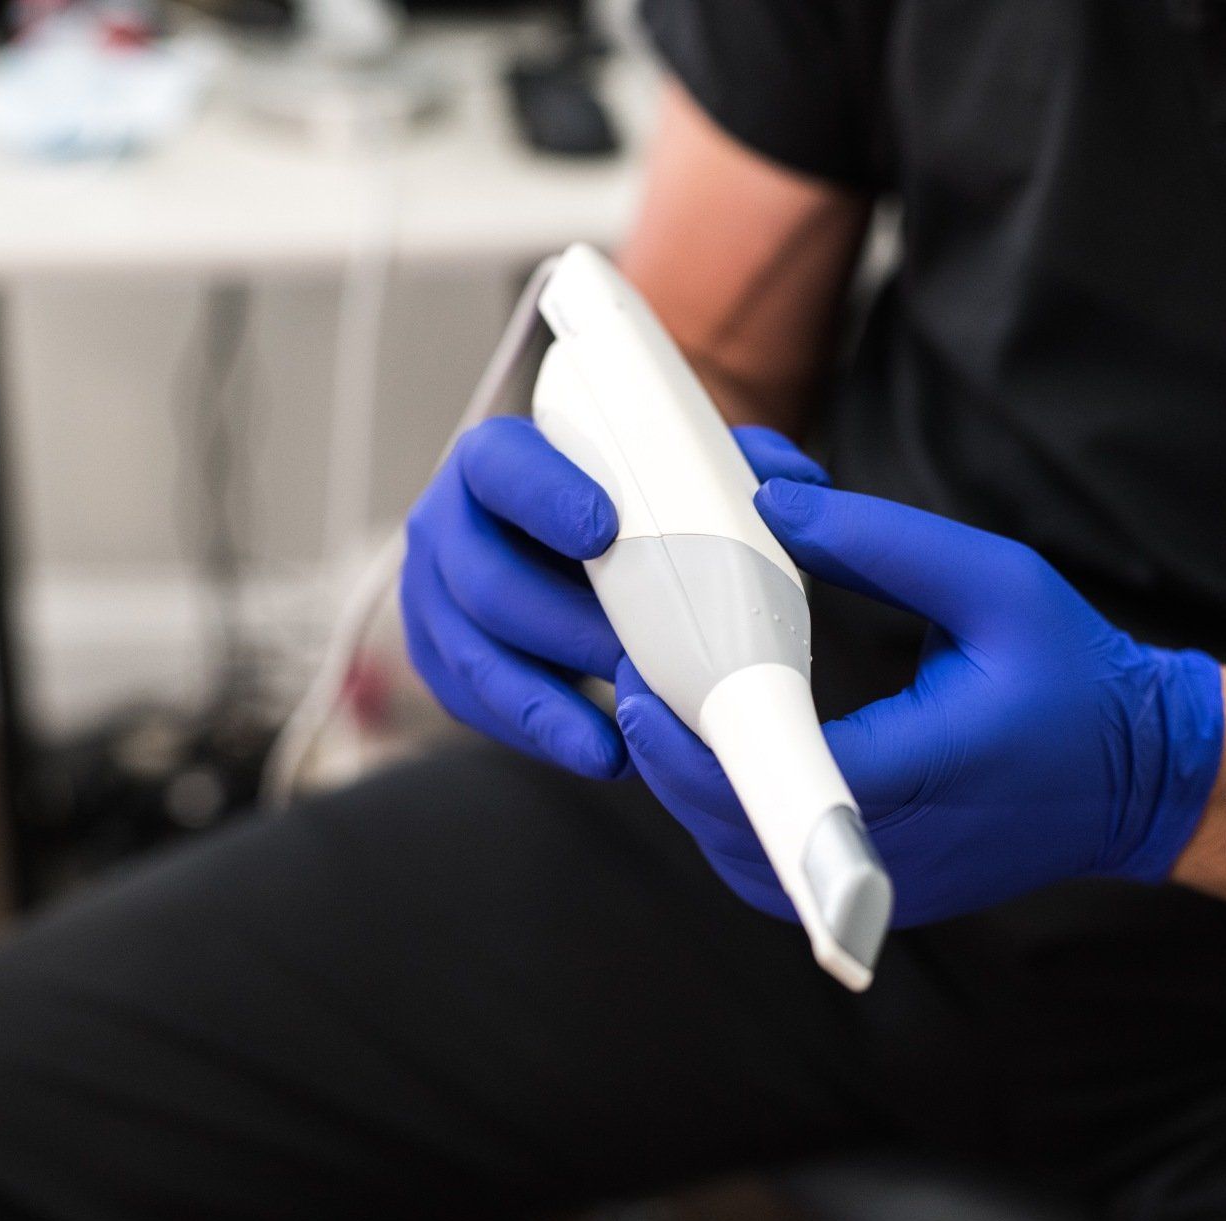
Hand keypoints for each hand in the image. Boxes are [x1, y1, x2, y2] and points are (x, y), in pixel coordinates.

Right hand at [402, 417, 828, 779]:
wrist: (553, 547)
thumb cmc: (610, 502)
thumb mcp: (659, 470)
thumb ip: (722, 466)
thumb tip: (794, 482)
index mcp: (494, 461)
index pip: (502, 469)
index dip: (545, 497)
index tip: (605, 529)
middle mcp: (446, 526)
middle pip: (488, 581)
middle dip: (566, 628)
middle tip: (638, 659)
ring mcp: (431, 599)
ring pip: (477, 656)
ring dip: (552, 701)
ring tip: (622, 738)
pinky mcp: (442, 663)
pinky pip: (478, 707)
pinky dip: (541, 733)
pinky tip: (600, 754)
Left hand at [615, 477, 1225, 926]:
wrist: (1140, 776)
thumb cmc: (1075, 673)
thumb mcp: (993, 581)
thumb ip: (878, 542)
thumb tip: (768, 505)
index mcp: (920, 772)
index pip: (768, 771)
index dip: (686, 733)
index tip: (638, 677)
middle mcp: (892, 850)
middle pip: (733, 824)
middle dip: (669, 754)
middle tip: (635, 677)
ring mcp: (882, 885)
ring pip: (743, 858)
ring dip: (693, 789)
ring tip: (665, 708)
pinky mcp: (879, 893)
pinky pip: (775, 870)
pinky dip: (734, 816)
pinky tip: (717, 755)